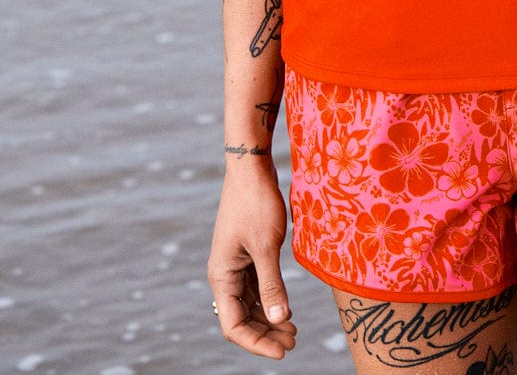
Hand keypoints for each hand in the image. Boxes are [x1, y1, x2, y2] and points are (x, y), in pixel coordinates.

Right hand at [208, 167, 296, 359]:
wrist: (251, 166)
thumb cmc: (256, 202)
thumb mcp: (267, 245)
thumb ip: (272, 283)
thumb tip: (280, 318)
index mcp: (222, 275)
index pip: (233, 325)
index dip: (257, 343)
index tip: (283, 351)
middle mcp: (224, 274)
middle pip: (240, 318)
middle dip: (265, 334)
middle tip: (294, 342)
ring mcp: (234, 264)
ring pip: (249, 304)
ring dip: (269, 318)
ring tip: (294, 330)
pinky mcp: (246, 253)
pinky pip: (255, 287)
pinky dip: (269, 299)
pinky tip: (287, 307)